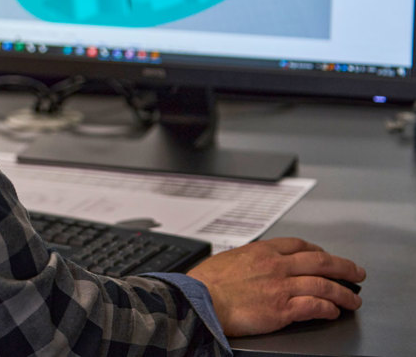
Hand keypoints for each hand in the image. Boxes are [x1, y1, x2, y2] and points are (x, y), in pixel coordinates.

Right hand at [186, 237, 364, 336]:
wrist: (199, 299)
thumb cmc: (206, 282)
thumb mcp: (228, 258)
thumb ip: (248, 260)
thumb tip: (254, 265)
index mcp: (262, 251)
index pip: (299, 245)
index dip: (318, 250)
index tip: (326, 255)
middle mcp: (276, 266)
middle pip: (320, 262)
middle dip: (343, 267)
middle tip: (356, 273)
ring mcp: (281, 287)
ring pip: (323, 285)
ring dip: (343, 292)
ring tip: (353, 299)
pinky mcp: (281, 310)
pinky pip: (314, 307)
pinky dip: (328, 309)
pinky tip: (333, 311)